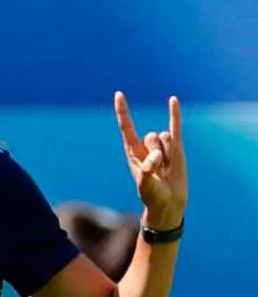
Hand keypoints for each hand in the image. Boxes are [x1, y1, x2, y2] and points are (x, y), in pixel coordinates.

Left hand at [114, 92, 187, 229]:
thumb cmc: (152, 195)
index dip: (123, 111)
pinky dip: (174, 113)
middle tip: (158, 171)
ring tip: (167, 169)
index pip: (126, 127)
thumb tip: (156, 156)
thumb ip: (147, 171)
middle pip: (152, 136)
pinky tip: (172, 99)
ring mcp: (161, 145)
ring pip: (165, 137)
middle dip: (157, 153)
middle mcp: (145, 145)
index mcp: (132, 151)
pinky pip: (175, 126)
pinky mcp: (176, 147)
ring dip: (169, 154)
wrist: (168, 202)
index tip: (119, 94)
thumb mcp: (146, 186)